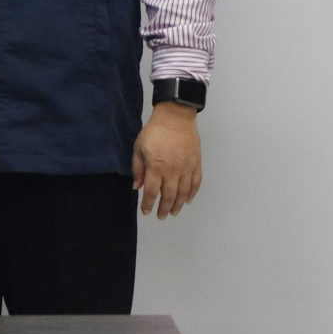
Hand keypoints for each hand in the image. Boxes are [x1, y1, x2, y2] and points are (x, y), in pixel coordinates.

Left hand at [131, 104, 200, 218]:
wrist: (175, 117)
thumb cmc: (155, 131)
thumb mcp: (139, 148)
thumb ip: (138, 169)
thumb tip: (136, 186)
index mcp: (156, 167)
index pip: (151, 192)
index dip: (148, 204)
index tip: (146, 211)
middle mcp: (172, 170)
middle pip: (169, 196)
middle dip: (164, 209)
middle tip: (161, 216)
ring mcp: (186, 168)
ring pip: (183, 193)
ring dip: (178, 205)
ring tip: (174, 212)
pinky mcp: (196, 163)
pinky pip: (196, 183)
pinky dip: (192, 193)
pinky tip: (188, 200)